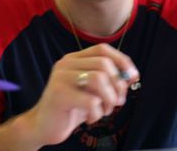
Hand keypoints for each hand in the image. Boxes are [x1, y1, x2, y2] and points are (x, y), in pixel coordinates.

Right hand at [22, 44, 138, 146]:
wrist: (43, 126)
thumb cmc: (71, 108)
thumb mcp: (91, 91)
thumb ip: (108, 81)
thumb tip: (131, 75)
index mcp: (73, 59)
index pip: (102, 49)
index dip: (122, 60)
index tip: (133, 77)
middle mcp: (65, 64)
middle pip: (103, 64)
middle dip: (117, 86)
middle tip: (116, 102)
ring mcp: (60, 78)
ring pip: (99, 79)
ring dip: (109, 99)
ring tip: (104, 111)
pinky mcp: (59, 95)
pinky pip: (91, 101)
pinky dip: (97, 113)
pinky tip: (90, 119)